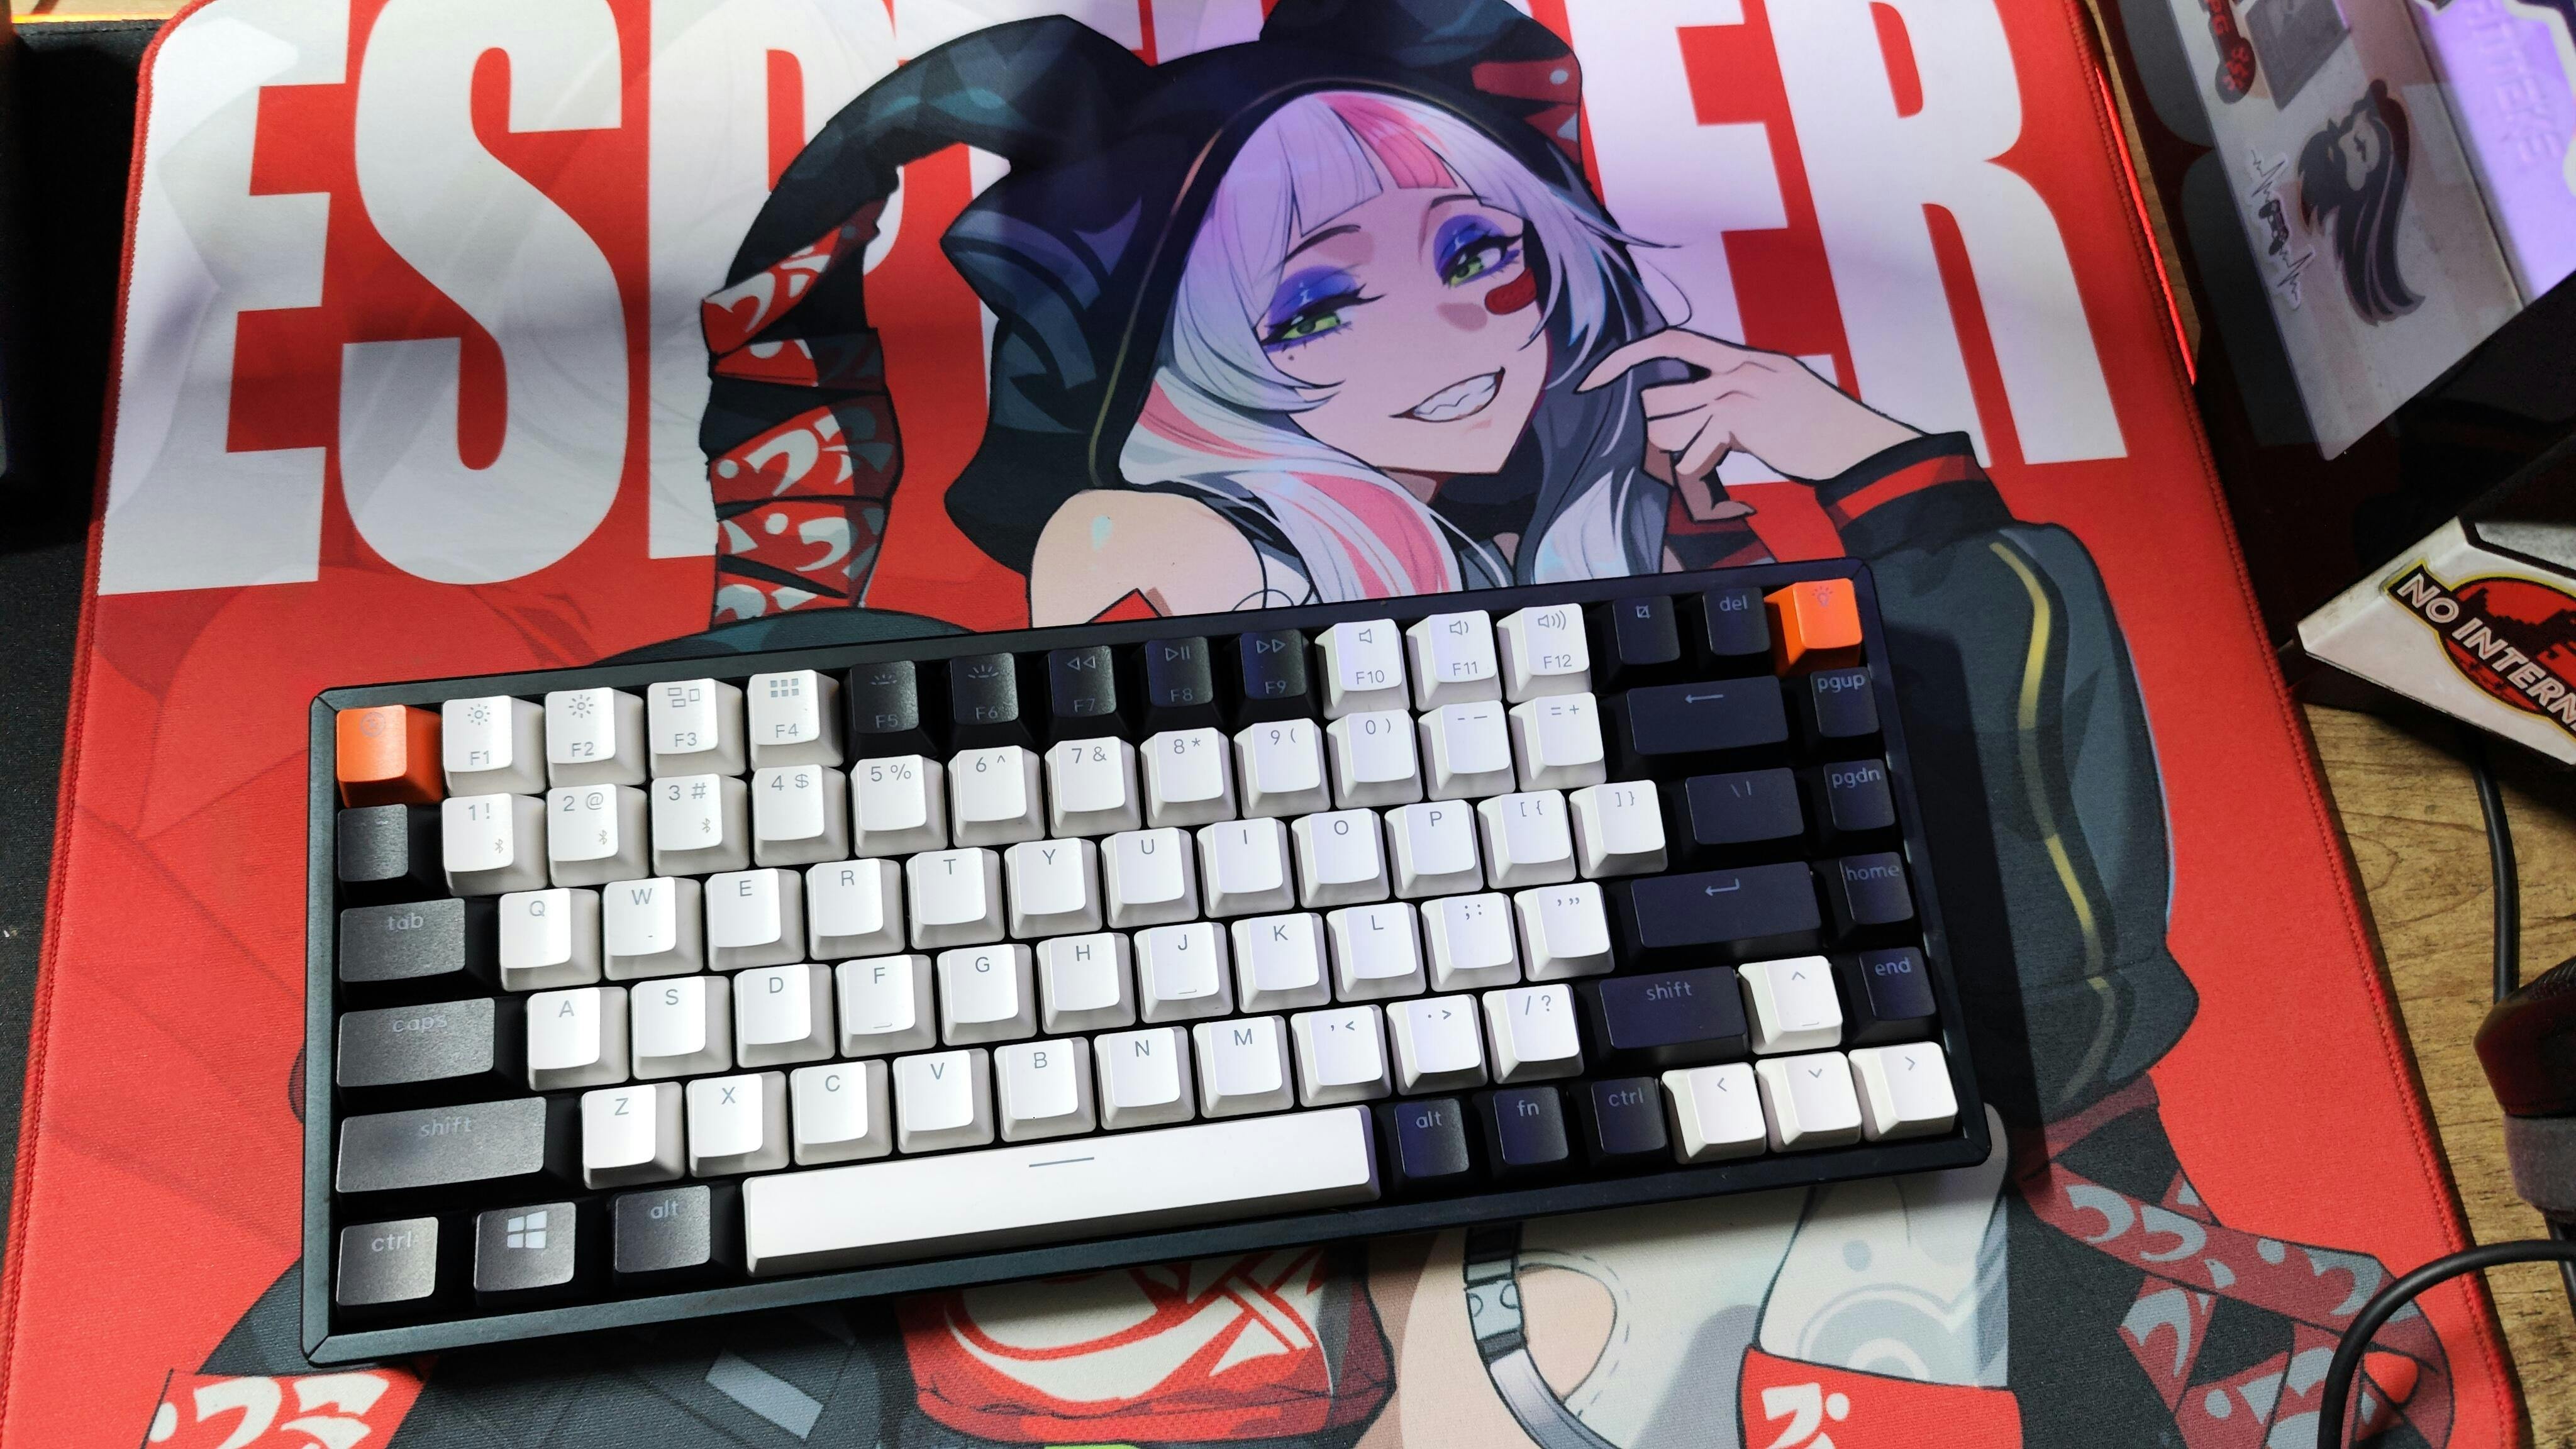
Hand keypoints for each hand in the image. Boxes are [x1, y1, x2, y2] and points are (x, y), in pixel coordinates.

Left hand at [1579, 330, 1920, 483]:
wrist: (1856, 446)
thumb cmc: (1820, 431)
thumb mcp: (1777, 399)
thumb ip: (1734, 403)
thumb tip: (1695, 423)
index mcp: (1746, 358)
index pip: (1673, 342)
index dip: (1628, 357)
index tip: (1594, 378)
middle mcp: (1737, 367)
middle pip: (1659, 394)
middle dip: (1658, 429)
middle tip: (1682, 449)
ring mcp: (1736, 390)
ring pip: (1666, 424)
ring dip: (1676, 452)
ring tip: (1709, 460)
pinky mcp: (1739, 417)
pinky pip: (1690, 453)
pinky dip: (1700, 472)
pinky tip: (1728, 472)